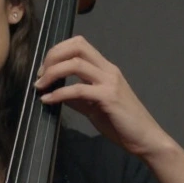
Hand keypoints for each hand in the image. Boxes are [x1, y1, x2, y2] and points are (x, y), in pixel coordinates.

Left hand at [34, 36, 173, 157]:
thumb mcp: (94, 105)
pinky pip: (77, 89)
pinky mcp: (108, 97)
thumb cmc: (121, 123)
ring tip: (40, 86)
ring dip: (52, 73)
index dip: (57, 51)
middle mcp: (108, 70)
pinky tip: (47, 100)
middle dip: (52, 57)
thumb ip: (77, 96)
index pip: (79, 44)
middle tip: (39, 75)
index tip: (44, 69)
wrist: (144, 138)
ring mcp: (109, 82)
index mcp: (105, 68)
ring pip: (75, 64)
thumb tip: (55, 92)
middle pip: (76, 46)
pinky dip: (58, 93)